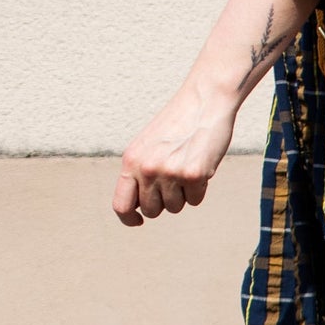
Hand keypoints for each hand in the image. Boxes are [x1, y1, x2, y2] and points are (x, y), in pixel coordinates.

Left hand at [112, 82, 237, 226]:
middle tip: (173, 182)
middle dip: (163, 202)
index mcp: (131, 161)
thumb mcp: (148, 147)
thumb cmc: (177, 125)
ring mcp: (170, 173)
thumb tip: (138, 207)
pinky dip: (200, 189)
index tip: (138, 221)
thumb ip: (139, 173)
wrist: (203, 103)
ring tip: (186, 168)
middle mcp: (147, 169)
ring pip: (175, 207)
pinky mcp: (193, 176)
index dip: (129, 218)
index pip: (121, 205)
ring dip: (183, 195)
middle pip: (152, 210)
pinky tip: (200, 167)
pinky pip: (195, 200)